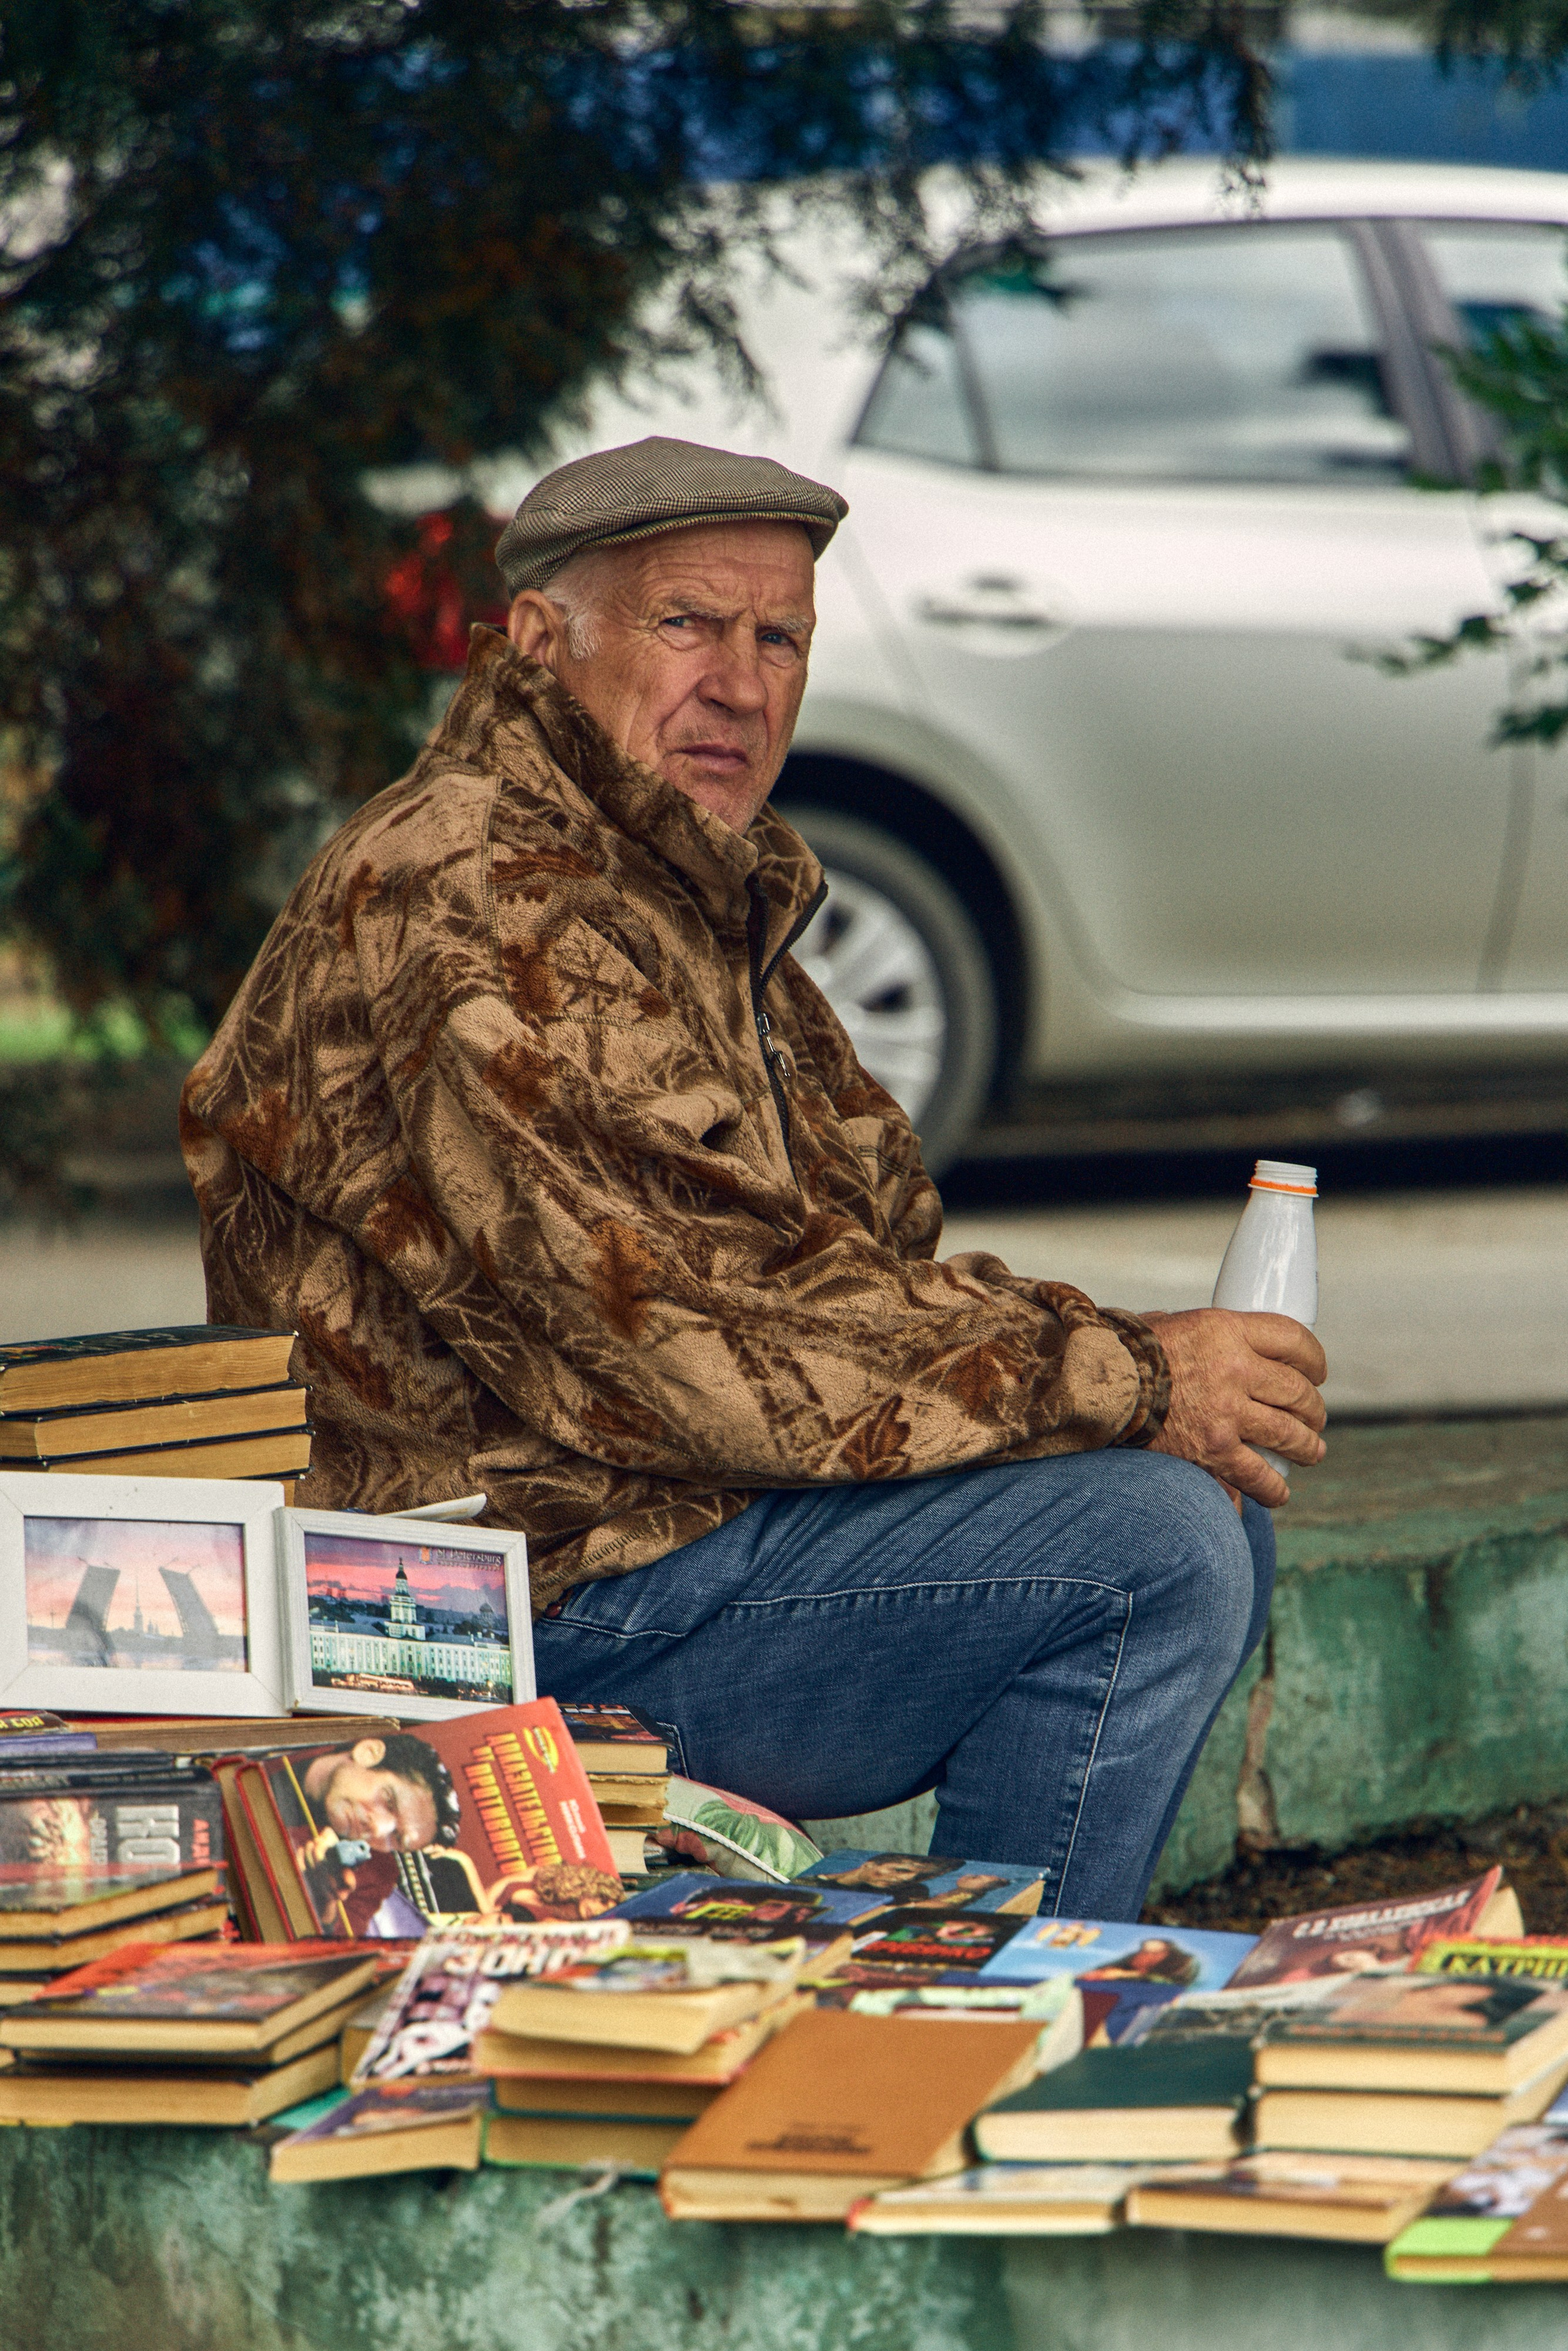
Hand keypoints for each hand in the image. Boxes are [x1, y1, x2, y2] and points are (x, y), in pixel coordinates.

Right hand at [1138, 1307, 1326, 1508]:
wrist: (1094, 1387)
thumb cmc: (1126, 1353)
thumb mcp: (1172, 1324)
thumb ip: (1207, 1338)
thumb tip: (1224, 1349)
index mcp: (1226, 1330)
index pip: (1293, 1340)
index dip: (1313, 1359)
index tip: (1316, 1372)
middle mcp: (1234, 1369)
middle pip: (1298, 1391)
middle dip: (1312, 1408)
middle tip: (1313, 1417)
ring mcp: (1226, 1413)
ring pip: (1290, 1434)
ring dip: (1306, 1446)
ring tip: (1310, 1450)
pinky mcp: (1213, 1450)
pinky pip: (1259, 1476)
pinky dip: (1273, 1488)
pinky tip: (1277, 1491)